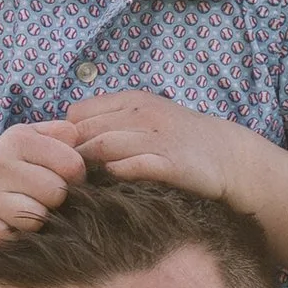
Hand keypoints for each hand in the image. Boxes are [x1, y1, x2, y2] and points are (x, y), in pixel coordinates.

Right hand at [0, 123, 87, 249]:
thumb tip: (79, 137)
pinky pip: (12, 238)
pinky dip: (14, 237)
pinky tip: (6, 225)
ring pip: (36, 218)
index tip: (63, 179)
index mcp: (18, 139)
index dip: (76, 177)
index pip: (72, 165)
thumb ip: (61, 134)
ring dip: (35, 221)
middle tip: (40, 198)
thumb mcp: (31, 140)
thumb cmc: (9, 167)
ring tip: (23, 211)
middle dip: (55, 200)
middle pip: (56, 192)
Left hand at [57, 92, 243, 202]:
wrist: (229, 156)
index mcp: (132, 100)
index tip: (61, 160)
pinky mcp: (169, 163)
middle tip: (59, 180)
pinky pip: (131, 166)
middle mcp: (141, 114)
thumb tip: (70, 141)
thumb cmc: (181, 141)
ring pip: (103, 146)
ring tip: (76, 187)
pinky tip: (107, 187)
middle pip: (85, 131)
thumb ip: (113, 124)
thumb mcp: (147, 119)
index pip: (77, 114)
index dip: (64, 138)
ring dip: (85, 168)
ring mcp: (156, 138)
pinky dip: (113, 175)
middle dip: (68, 156)